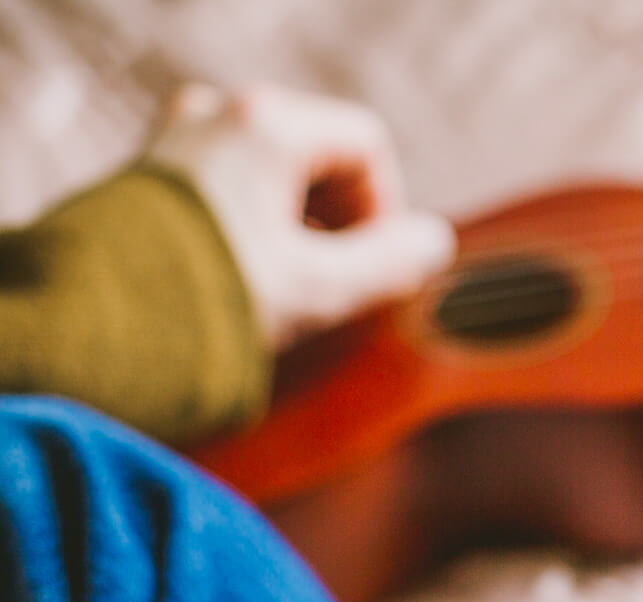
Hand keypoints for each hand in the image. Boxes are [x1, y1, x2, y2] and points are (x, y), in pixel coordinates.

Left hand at [146, 83, 453, 346]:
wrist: (90, 327)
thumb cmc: (209, 302)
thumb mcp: (320, 289)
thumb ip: (391, 264)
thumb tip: (432, 243)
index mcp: (268, 126)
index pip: (365, 146)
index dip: (385, 208)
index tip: (372, 266)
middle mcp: (219, 114)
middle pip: (318, 156)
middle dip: (337, 219)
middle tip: (330, 281)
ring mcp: (177, 138)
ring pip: (271, 171)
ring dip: (294, 224)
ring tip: (283, 285)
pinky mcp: (149, 172)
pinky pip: (226, 181)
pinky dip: (249, 221)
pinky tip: (240, 275)